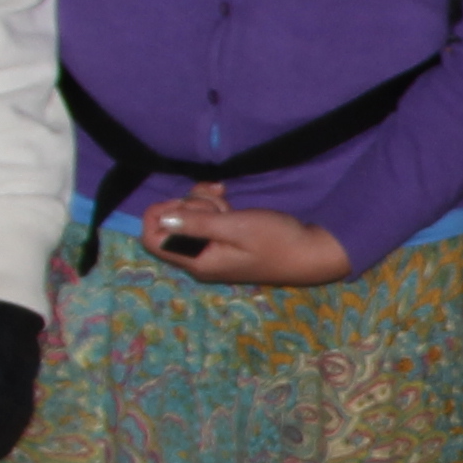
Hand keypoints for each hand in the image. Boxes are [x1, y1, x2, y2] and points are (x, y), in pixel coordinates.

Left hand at [145, 186, 353, 286]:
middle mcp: (198, 258)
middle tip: (217, 202)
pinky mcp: (224, 242)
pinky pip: (206, 220)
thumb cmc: (275, 240)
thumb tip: (162, 218)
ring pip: (188, 218)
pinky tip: (230, 203)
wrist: (310, 252)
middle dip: (188, 204)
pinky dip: (214, 207)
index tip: (183, 201)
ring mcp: (211, 250)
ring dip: (204, 203)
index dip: (159, 215)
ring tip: (229, 204)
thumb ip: (196, 223)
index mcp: (197, 260)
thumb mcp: (235, 227)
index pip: (152, 239)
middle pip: (170, 225)